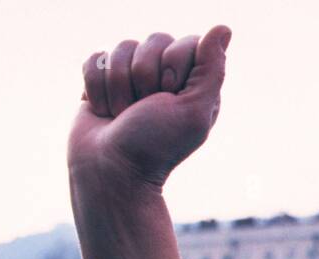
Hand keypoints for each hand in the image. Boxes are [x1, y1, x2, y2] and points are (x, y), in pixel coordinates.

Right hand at [68, 27, 230, 258]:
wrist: (109, 171)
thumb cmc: (156, 146)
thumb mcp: (194, 111)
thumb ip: (212, 69)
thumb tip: (223, 27)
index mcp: (193, 83)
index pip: (185, 42)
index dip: (173, 66)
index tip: (169, 97)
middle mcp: (164, 77)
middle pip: (152, 39)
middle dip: (144, 76)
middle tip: (144, 109)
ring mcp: (131, 77)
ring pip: (121, 46)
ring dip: (119, 85)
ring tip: (122, 114)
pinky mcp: (101, 81)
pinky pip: (95, 57)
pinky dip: (96, 85)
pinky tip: (104, 109)